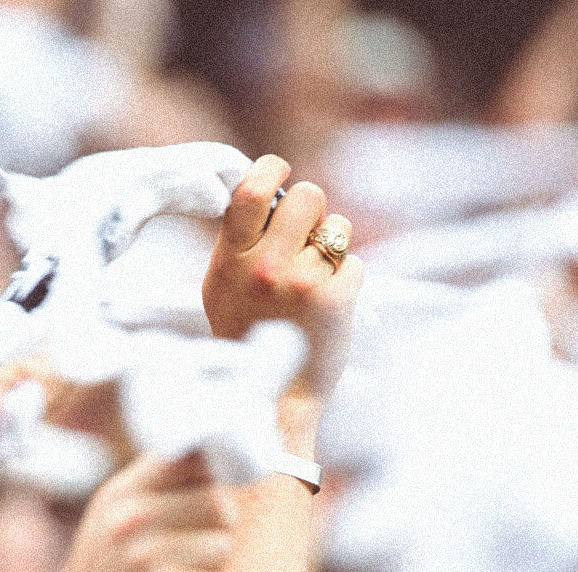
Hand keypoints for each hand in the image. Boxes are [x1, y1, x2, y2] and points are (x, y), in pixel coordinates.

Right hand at [50, 450, 236, 571]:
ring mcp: (146, 561)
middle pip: (218, 503)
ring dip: (207, 570)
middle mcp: (129, 522)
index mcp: (119, 495)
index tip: (208, 490)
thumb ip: (156, 486)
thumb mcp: (114, 520)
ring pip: (222, 547)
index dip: (209, 474)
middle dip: (214, 530)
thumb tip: (214, 455)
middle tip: (184, 551)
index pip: (187, 458)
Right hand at [202, 155, 361, 400]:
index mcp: (230, 261)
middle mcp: (263, 266)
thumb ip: (239, 245)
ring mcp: (299, 281)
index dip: (272, 168)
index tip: (282, 170)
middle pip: (307, 196)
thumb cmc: (249, 337)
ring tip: (317, 275)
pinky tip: (329, 305)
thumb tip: (267, 194)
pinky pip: (354, 263)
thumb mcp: (223, 288)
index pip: (250, 190)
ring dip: (334, 246)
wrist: (272, 397)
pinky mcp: (333, 299)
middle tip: (307, 235)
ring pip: (338, 227)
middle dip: (314, 210)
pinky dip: (347, 281)